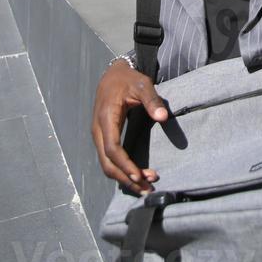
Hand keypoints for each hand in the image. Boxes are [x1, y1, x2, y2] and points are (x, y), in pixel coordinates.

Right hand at [91, 61, 167, 193]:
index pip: (112, 148)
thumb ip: (152, 100)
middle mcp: (98, 130)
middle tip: (148, 188)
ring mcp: (99, 135)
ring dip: (124, 178)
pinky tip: (137, 176)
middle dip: (126, 178)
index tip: (140, 176)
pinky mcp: (103, 138)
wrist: (113, 74)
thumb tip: (163, 118)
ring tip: (146, 186)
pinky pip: (109, 160)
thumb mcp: (142, 84)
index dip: (124, 164)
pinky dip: (121, 171)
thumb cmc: (128, 79)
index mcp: (106, 117)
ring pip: (106, 164)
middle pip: (107, 162)